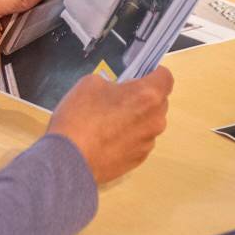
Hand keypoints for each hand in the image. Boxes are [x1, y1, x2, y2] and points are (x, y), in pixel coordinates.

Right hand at [48, 66, 173, 184]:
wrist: (69, 159)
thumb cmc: (80, 116)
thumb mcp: (90, 83)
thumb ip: (112, 83)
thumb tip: (116, 92)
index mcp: (148, 96)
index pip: (166, 77)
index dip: (153, 73)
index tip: (138, 75)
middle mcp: (155, 120)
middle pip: (158, 102)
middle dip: (143, 98)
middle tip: (117, 99)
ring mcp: (148, 143)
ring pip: (148, 124)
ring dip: (135, 119)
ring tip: (107, 123)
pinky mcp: (138, 161)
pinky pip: (138, 142)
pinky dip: (127, 138)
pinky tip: (105, 141)